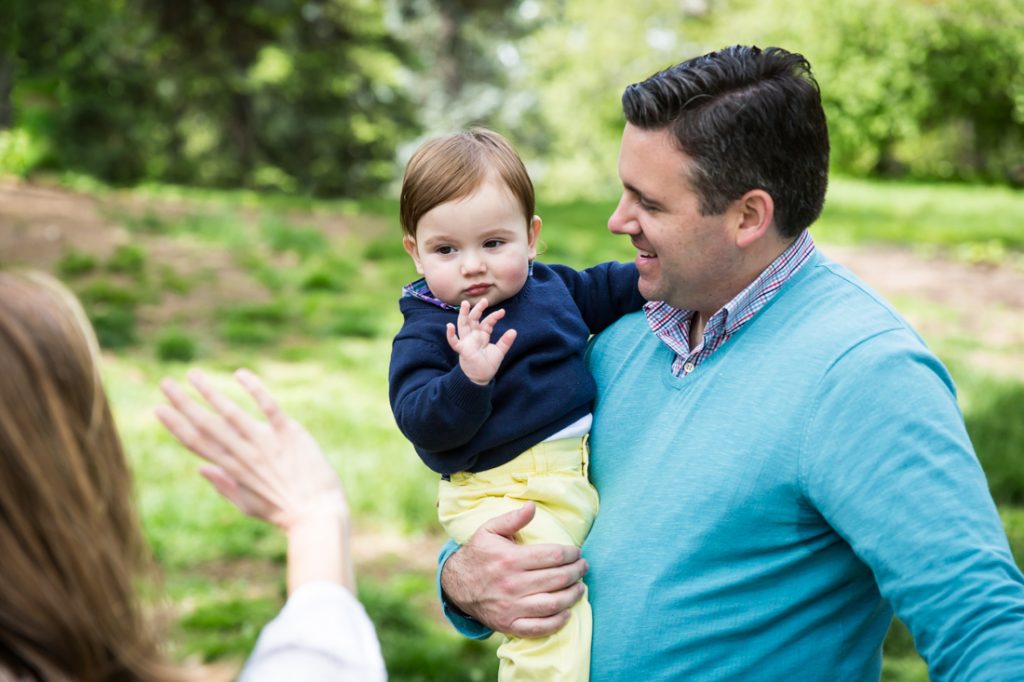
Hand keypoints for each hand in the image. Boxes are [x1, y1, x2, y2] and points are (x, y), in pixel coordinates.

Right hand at [156, 368, 347, 532]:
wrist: (317, 513)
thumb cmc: (283, 511)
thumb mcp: (247, 505)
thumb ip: (223, 486)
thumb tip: (199, 469)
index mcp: (232, 470)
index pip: (197, 444)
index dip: (176, 426)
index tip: (158, 408)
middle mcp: (244, 454)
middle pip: (207, 425)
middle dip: (183, 403)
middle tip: (164, 382)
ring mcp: (266, 442)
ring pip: (231, 413)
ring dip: (209, 392)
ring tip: (192, 374)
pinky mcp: (289, 433)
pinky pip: (269, 406)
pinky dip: (254, 389)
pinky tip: (239, 373)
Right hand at [441, 503, 587, 637]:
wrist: (456, 585)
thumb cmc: (479, 554)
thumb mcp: (490, 530)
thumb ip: (513, 518)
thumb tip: (533, 506)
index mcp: (511, 559)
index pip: (553, 556)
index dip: (571, 554)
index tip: (577, 552)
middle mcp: (512, 584)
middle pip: (557, 579)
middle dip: (577, 572)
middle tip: (584, 567)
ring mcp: (511, 607)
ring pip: (553, 604)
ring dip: (573, 596)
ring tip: (580, 587)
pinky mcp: (509, 624)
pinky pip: (539, 628)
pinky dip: (557, 622)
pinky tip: (566, 612)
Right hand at [446, 299, 516, 385]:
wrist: (481, 378)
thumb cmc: (488, 364)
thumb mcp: (499, 351)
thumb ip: (505, 341)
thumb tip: (514, 331)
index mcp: (482, 335)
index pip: (487, 322)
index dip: (494, 316)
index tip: (502, 312)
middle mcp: (473, 336)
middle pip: (474, 319)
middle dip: (478, 309)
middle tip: (484, 300)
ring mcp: (467, 341)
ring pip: (463, 325)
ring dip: (463, 314)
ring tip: (465, 304)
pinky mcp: (462, 349)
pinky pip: (454, 341)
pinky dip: (450, 335)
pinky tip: (449, 326)